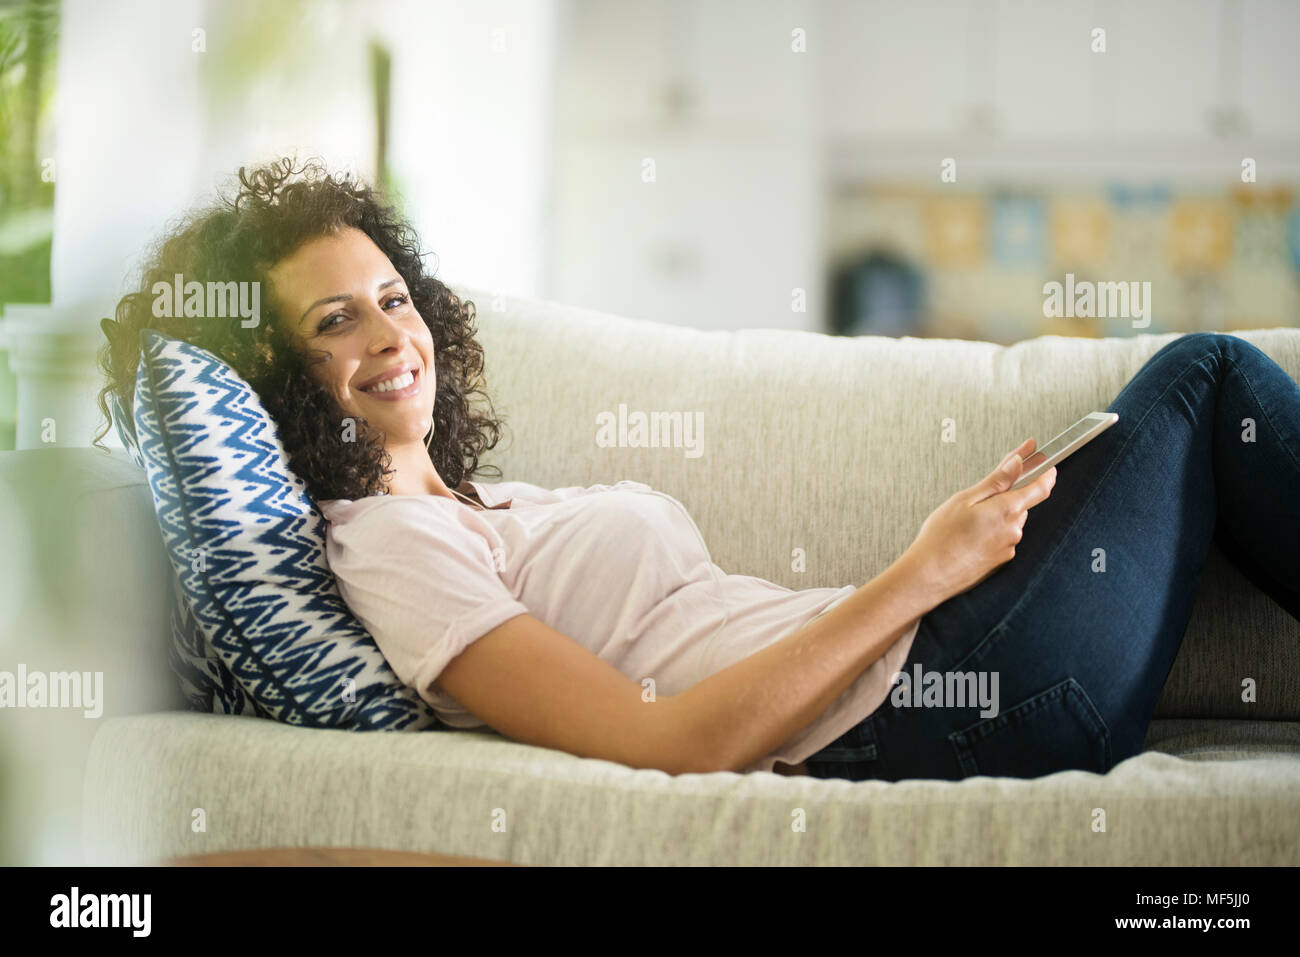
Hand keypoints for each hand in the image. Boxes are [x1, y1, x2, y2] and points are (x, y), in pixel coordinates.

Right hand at [900, 438, 1056, 604]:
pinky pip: (1002, 539)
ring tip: (965, 523)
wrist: (929, 576)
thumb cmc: (941, 536)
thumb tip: (1018, 461)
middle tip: (979, 498)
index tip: (1046, 463)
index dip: (1046, 472)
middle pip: (1021, 504)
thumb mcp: (965, 499)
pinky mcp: (1001, 562)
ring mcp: (1009, 548)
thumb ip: (997, 480)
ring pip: (1010, 522)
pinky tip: (968, 538)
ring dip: (996, 516)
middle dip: (1006, 497)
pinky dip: (990, 534)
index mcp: (1007, 510)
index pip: (1040, 488)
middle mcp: (1014, 530)